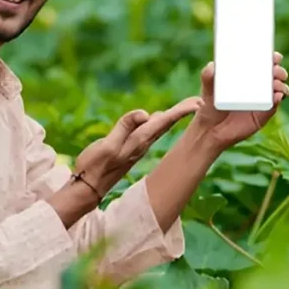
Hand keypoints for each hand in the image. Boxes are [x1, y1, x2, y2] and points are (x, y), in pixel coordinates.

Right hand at [73, 96, 202, 195]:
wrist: (89, 187)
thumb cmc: (94, 166)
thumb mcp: (107, 146)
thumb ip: (124, 128)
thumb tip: (145, 113)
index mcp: (139, 140)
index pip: (164, 122)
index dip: (180, 111)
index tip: (198, 104)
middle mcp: (141, 143)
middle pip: (165, 123)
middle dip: (182, 111)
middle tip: (200, 101)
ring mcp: (136, 147)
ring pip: (158, 127)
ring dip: (172, 116)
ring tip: (185, 107)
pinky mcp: (129, 149)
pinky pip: (149, 131)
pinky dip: (159, 122)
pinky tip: (160, 119)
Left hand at [189, 51, 288, 150]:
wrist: (210, 130)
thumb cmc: (210, 106)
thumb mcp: (207, 89)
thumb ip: (207, 76)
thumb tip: (212, 66)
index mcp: (248, 76)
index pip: (264, 64)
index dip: (272, 58)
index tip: (274, 56)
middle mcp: (258, 87)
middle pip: (275, 75)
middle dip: (279, 71)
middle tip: (275, 70)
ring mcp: (262, 101)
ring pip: (278, 89)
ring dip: (281, 84)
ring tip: (275, 84)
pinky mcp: (263, 114)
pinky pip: (274, 105)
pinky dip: (278, 99)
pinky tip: (277, 96)